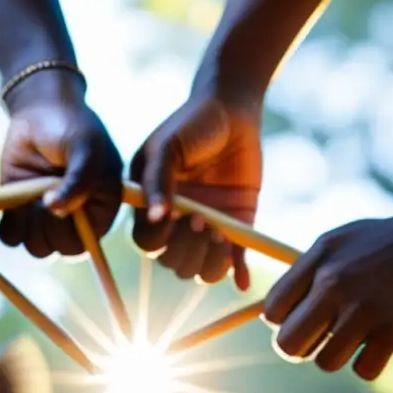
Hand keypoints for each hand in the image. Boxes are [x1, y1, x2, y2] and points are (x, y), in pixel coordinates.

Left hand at [0, 70, 122, 256]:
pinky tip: (15, 196)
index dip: (70, 229)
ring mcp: (45, 218)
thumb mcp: (85, 148)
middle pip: (60, 249)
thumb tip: (58, 210)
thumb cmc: (74, 127)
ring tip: (31, 190)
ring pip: (35, 247)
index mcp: (100, 212)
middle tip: (44, 192)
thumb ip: (81, 180)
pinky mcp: (18, 213)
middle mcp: (74, 221)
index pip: (86, 244)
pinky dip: (8, 222)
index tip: (61, 199)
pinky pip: (10, 237)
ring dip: (29, 223)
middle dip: (48, 224)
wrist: (41, 110)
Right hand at [131, 93, 261, 290]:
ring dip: (210, 260)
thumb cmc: (192, 124)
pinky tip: (245, 281)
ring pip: (202, 269)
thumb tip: (157, 217)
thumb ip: (158, 179)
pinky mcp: (236, 228)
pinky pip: (234, 261)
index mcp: (153, 207)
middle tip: (202, 219)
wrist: (233, 111)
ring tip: (222, 232)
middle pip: (174, 262)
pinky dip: (239, 273)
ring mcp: (207, 228)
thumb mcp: (168, 147)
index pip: (148, 242)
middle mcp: (177, 224)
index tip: (175, 215)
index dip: (160, 238)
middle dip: (187, 248)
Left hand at [262, 211, 392, 379]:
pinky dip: (370, 363)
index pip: (273, 311)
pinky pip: (363, 370)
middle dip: (300, 348)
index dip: (282, 322)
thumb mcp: (336, 242)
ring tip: (355, 336)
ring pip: (325, 363)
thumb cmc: (384, 242)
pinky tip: (379, 344)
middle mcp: (334, 285)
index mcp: (318, 262)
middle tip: (318, 340)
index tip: (300, 318)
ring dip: (338, 356)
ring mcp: (364, 310)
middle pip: (288, 345)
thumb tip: (272, 313)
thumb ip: (304, 273)